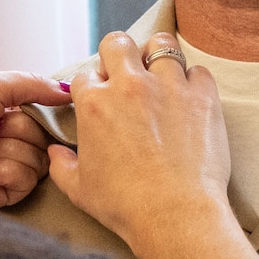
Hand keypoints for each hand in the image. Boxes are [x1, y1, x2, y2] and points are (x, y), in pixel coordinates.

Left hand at [0, 71, 71, 208]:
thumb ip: (31, 84)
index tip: (45, 105)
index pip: (37, 112)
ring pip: (37, 159)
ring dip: (10, 151)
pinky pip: (26, 183)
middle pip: (41, 135)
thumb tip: (67, 91)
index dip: (42, 110)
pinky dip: (6, 174)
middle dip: (20, 130)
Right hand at [48, 32, 232, 258]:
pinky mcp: (202, 96)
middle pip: (118, 43)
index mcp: (94, 103)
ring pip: (162, 43)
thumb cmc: (125, 205)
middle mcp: (129, 85)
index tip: (100, 99)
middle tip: (126, 74)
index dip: (91, 87)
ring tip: (161, 75)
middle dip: (118, 53)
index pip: (85, 75)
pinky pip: (198, 71)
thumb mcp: (79, 189)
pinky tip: (190, 99)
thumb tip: (55, 152)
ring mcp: (168, 86)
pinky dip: (193, 81)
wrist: (175, 215)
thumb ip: (61, 165)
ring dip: (158, 56)